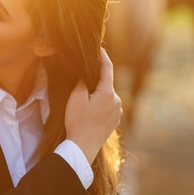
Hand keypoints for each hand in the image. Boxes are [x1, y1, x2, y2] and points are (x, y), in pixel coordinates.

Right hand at [65, 48, 121, 162]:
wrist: (82, 147)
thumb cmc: (77, 122)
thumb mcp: (75, 98)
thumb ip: (82, 82)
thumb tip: (86, 73)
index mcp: (108, 93)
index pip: (107, 69)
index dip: (102, 57)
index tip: (99, 48)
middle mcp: (117, 101)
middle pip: (106, 84)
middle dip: (95, 81)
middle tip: (81, 83)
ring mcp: (118, 112)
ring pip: (107, 96)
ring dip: (97, 95)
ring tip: (83, 103)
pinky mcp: (115, 121)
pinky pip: (108, 107)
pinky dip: (100, 105)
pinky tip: (89, 113)